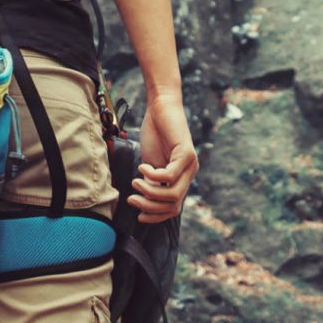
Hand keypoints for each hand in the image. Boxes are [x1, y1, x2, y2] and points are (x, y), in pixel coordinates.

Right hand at [128, 98, 196, 222]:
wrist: (161, 106)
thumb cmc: (156, 133)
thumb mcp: (152, 163)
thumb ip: (151, 181)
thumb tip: (143, 201)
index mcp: (182, 177)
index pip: (174, 208)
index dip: (156, 216)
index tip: (139, 216)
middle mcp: (190, 173)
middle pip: (173, 205)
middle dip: (150, 207)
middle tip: (132, 199)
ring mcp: (190, 164)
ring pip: (172, 194)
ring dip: (149, 192)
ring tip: (135, 182)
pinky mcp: (186, 153)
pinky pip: (169, 176)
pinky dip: (153, 175)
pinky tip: (143, 166)